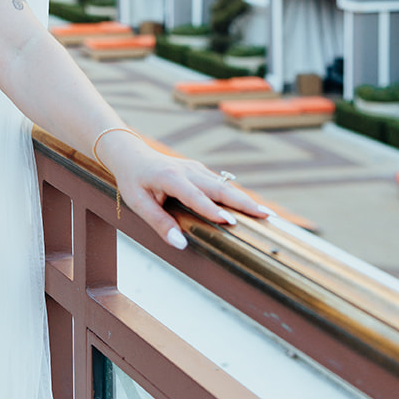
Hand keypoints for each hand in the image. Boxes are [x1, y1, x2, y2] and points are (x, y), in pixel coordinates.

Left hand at [97, 130, 268, 248]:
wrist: (133, 155)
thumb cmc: (134, 181)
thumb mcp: (138, 203)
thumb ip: (159, 223)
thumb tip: (180, 243)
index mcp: (170, 177)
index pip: (194, 196)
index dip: (212, 209)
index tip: (229, 223)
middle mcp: (188, 170)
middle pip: (219, 188)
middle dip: (243, 202)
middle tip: (265, 216)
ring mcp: (196, 169)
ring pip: (224, 185)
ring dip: (245, 200)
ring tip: (266, 215)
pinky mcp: (201, 171)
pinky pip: (221, 184)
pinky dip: (237, 196)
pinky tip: (251, 208)